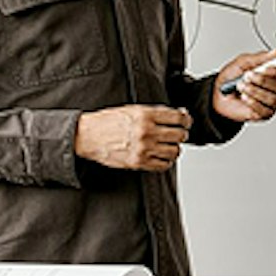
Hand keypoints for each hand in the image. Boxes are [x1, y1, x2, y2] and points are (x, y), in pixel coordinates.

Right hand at [74, 104, 188, 170]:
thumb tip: (178, 113)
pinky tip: (162, 156)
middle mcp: (146, 132)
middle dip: (182, 134)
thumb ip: (155, 112)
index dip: (186, 120)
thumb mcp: (132, 109)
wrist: (88, 136)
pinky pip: (163, 165)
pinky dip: (166, 161)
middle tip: (178, 133)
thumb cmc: (107, 122)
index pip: (178, 117)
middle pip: (179, 135)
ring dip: (174, 148)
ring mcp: (143, 149)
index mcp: (145, 115)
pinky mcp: (138, 163)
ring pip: (174, 151)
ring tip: (169, 145)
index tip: (186, 121)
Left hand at [210, 49, 275, 123]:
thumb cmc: (232, 78)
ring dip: (255, 91)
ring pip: (272, 98)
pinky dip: (252, 102)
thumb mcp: (242, 62)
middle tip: (248, 76)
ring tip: (241, 86)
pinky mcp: (264, 114)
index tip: (267, 68)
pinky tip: (244, 97)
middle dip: (263, 81)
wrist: (218, 95)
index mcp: (275, 73)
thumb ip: (260, 58)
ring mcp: (271, 102)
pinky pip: (264, 110)